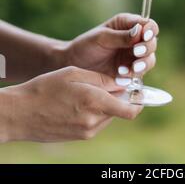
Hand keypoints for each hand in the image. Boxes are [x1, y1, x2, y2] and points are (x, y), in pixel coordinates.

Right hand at [0, 66, 141, 141]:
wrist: (19, 113)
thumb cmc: (45, 87)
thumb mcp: (75, 73)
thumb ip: (102, 79)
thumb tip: (123, 83)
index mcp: (94, 101)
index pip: (131, 109)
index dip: (139, 101)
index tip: (139, 91)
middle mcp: (94, 121)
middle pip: (120, 111)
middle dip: (119, 98)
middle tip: (107, 84)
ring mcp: (86, 132)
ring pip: (108, 116)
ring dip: (106, 105)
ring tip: (86, 92)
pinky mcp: (79, 137)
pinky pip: (96, 123)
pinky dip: (94, 112)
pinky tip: (78, 103)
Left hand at [64, 13, 158, 83]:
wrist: (73, 65)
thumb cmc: (86, 46)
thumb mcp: (102, 38)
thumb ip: (121, 36)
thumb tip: (140, 31)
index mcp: (128, 25)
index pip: (148, 25)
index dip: (150, 30)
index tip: (145, 36)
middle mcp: (134, 40)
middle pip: (152, 43)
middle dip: (147, 48)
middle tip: (136, 52)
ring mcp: (133, 57)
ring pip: (149, 60)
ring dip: (143, 64)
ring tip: (131, 68)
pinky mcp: (130, 72)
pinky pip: (140, 74)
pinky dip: (133, 75)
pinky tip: (121, 75)